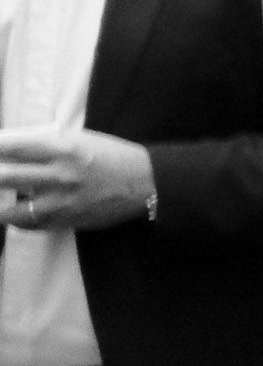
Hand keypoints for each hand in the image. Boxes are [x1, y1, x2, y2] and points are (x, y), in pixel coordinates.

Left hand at [0, 127, 153, 231]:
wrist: (146, 183)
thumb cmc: (113, 156)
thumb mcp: (81, 139)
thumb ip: (48, 143)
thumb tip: (13, 148)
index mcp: (63, 148)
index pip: (13, 147)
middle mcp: (59, 175)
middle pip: (5, 177)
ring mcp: (62, 202)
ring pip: (12, 210)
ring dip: (0, 207)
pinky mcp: (67, 220)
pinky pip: (31, 225)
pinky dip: (18, 221)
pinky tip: (15, 214)